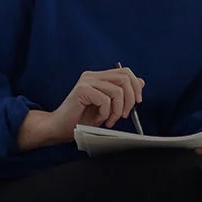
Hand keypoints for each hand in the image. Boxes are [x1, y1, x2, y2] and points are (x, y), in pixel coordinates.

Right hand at [18, 67, 143, 149]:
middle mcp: (92, 76)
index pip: (125, 72)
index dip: (136, 86)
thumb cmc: (82, 119)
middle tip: (124, 115)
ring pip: (117, 91)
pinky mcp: (81, 89)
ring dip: (117, 110)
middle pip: (124, 79)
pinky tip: (98, 119)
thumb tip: (141, 82)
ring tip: (109, 120)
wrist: (60, 128)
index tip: (138, 102)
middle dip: (130, 100)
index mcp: (99, 77)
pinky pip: (105, 100)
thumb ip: (123, 93)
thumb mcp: (108, 106)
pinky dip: (105, 113)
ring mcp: (86, 81)